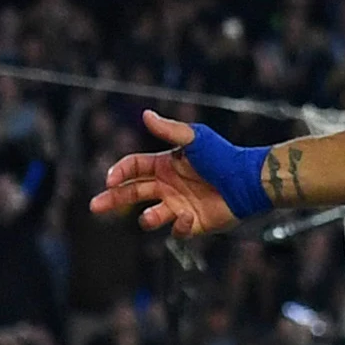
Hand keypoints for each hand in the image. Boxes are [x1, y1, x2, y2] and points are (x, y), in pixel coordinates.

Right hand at [91, 111, 240, 236]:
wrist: (250, 181)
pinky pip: (178, 231)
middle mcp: (168, 186)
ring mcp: (179, 206)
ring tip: (153, 216)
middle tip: (95, 206)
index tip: (109, 180)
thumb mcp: (196, 139)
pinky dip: (179, 226)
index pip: (132, 168)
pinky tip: (190, 217)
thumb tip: (145, 114)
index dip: (119, 172)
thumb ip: (170, 130)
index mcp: (165, 166)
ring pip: (151, 216)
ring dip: (148, 218)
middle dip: (112, 199)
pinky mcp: (194, 223)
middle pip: (131, 194)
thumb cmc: (224, 157)